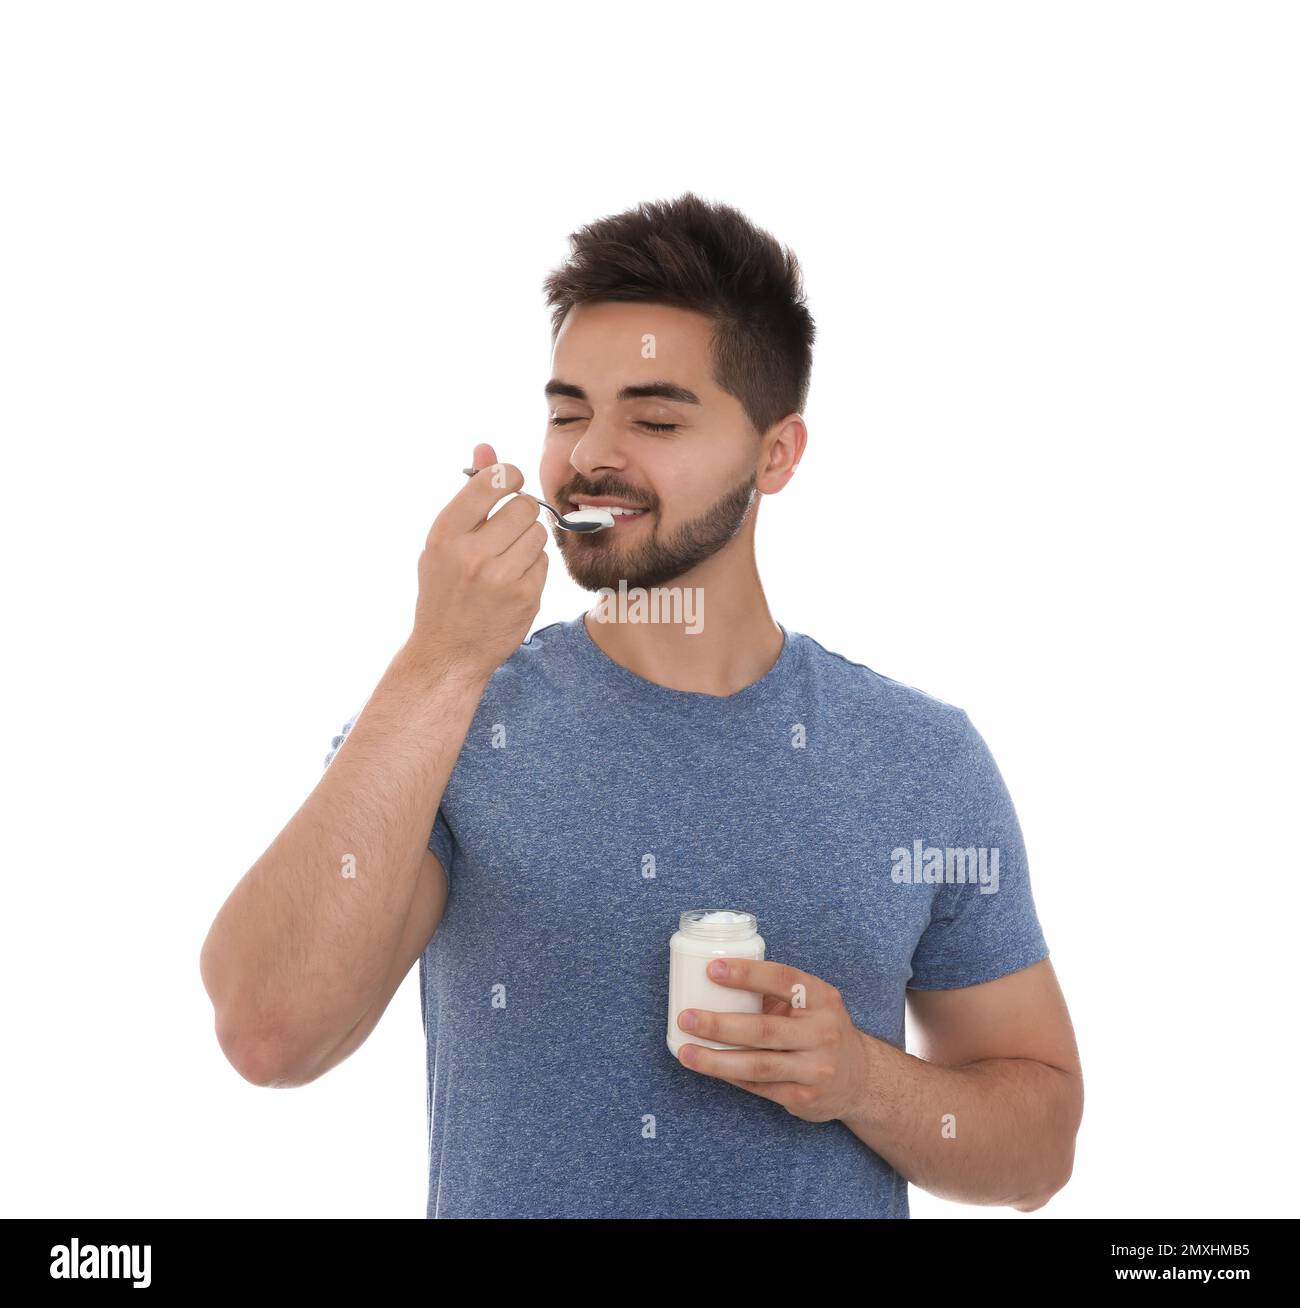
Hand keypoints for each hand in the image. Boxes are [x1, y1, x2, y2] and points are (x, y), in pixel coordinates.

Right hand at [403, 442, 547, 682]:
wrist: (448, 652)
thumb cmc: (445, 590)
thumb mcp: (443, 541)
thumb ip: (469, 494)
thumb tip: (486, 447)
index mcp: (445, 534)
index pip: (493, 481)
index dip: (509, 476)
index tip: (510, 483)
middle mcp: (472, 554)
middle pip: (525, 506)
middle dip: (521, 513)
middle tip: (507, 529)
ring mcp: (500, 578)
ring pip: (539, 534)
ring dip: (529, 541)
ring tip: (506, 559)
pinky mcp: (525, 597)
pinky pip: (545, 562)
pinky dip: (534, 567)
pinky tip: (514, 582)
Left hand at [675, 957, 870, 1123]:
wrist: (860, 1078)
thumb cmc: (820, 1029)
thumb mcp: (812, 1002)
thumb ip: (776, 992)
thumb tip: (716, 979)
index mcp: (821, 998)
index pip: (783, 979)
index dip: (747, 973)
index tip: (712, 969)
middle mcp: (822, 1032)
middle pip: (764, 1029)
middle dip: (719, 1024)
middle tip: (687, 1017)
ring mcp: (815, 1068)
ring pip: (757, 1065)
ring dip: (716, 1060)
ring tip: (686, 1052)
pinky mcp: (804, 1097)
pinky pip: (759, 1087)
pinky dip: (730, 1076)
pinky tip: (708, 1067)